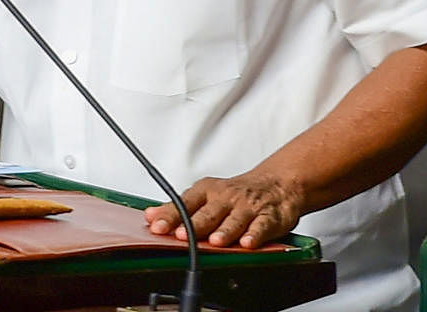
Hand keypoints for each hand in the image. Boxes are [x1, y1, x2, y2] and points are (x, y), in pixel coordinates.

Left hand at [143, 172, 303, 248]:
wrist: (276, 184)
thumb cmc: (234, 194)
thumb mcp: (204, 196)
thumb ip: (178, 208)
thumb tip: (150, 215)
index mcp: (207, 191)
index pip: (184, 203)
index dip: (169, 216)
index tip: (156, 225)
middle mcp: (226, 197)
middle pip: (208, 213)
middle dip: (193, 224)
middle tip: (180, 235)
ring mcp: (248, 207)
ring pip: (234, 220)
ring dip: (224, 231)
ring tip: (214, 241)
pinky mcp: (269, 217)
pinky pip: (261, 226)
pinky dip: (255, 234)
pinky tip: (247, 242)